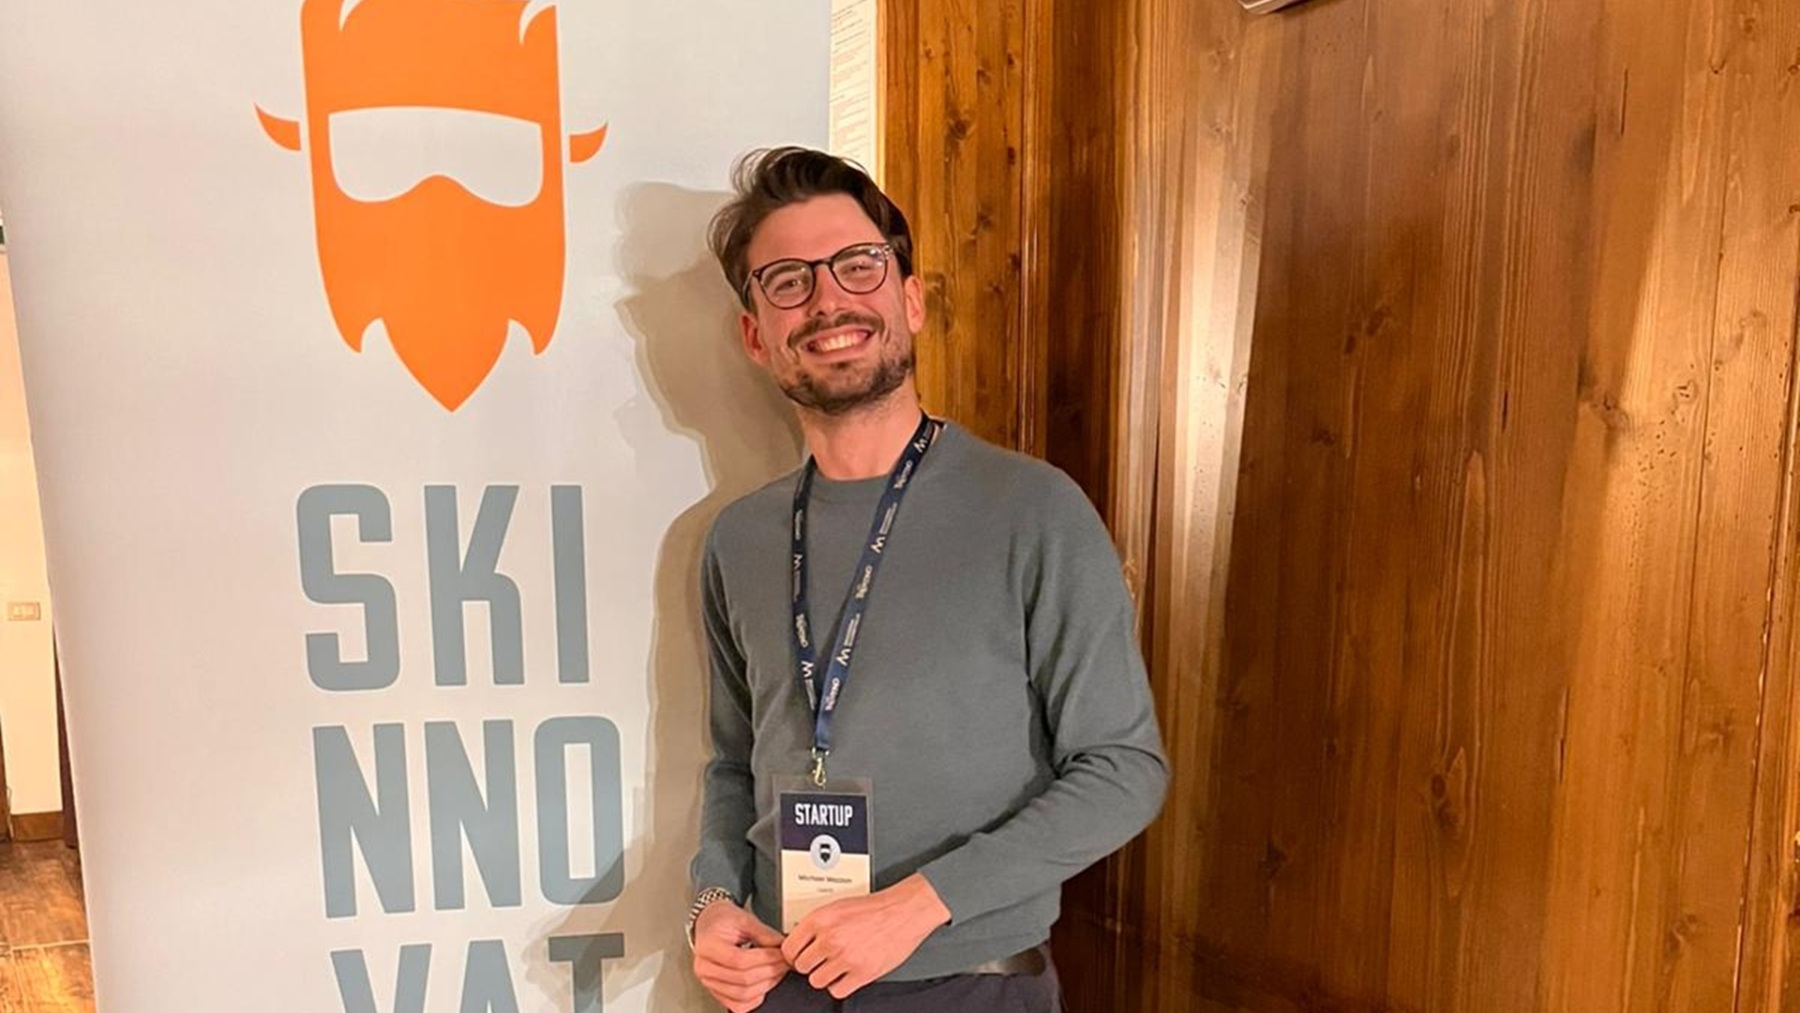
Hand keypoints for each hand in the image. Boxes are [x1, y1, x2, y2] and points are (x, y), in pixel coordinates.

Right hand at [692, 900, 789, 1012]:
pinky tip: (764, 985)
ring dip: (766, 986)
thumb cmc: (724, 921)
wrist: (710, 925)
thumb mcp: (744, 919)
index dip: (765, 959)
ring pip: (741, 995)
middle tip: (785, 963)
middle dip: (770, 972)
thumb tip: (783, 948)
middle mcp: (704, 968)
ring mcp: (708, 983)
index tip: (781, 955)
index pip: (739, 960)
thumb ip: (764, 934)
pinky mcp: (716, 992)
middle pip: (742, 980)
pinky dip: (755, 999)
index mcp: (708, 946)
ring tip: (778, 972)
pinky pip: (737, 1005)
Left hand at [781, 874, 952, 998]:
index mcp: (821, 919)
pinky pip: (837, 991)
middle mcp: (830, 938)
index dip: (793, 955)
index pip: (789, 948)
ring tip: (835, 967)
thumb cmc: (874, 908)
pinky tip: (846, 975)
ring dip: (824, 976)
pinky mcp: (862, 973)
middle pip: (802, 966)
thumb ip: (817, 924)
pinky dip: (840, 986)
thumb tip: (800, 941)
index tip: (798, 956)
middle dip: (810, 964)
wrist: (904, 911)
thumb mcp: (837, 906)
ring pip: (816, 981)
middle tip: (820, 960)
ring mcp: (846, 957)